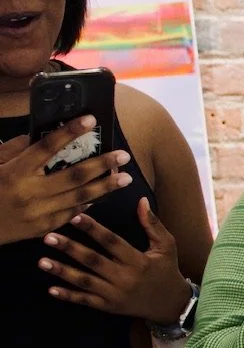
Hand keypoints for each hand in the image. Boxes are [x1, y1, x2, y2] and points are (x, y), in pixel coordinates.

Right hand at [0, 120, 131, 246]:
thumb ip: (15, 148)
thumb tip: (40, 134)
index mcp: (15, 171)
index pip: (47, 147)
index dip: (69, 132)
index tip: (90, 120)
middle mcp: (29, 192)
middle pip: (73, 176)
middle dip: (102, 165)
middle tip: (123, 155)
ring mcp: (37, 213)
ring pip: (78, 199)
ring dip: (104, 188)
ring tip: (125, 179)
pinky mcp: (42, 228)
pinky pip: (71, 215)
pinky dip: (87, 205)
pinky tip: (101, 196)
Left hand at [38, 194, 193, 321]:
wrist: (171, 305)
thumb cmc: (167, 270)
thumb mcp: (167, 246)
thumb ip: (152, 224)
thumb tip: (142, 201)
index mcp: (138, 261)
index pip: (112, 242)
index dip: (93, 229)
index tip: (75, 217)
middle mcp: (125, 278)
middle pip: (93, 261)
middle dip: (70, 248)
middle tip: (49, 237)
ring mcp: (115, 295)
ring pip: (85, 282)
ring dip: (63, 271)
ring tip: (42, 262)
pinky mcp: (109, 307)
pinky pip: (86, 301)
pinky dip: (69, 296)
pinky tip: (51, 289)